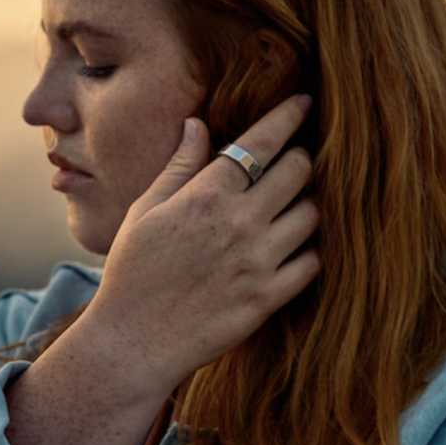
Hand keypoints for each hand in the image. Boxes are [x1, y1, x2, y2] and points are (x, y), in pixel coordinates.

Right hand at [83, 94, 319, 396]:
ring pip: (312, 214)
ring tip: (290, 206)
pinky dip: (308, 251)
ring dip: (306, 203)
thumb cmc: (133, 272)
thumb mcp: (146, 210)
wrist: (133, 342)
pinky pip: (312, 263)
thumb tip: (199, 124)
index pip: (261, 142)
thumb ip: (180, 166)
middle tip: (293, 161)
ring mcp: (258, 262)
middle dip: (300, 157)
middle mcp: (239, 224)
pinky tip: (292, 248)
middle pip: (298, 170)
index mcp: (206, 196)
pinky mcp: (269, 298)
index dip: (288, 116)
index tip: (303, 102)